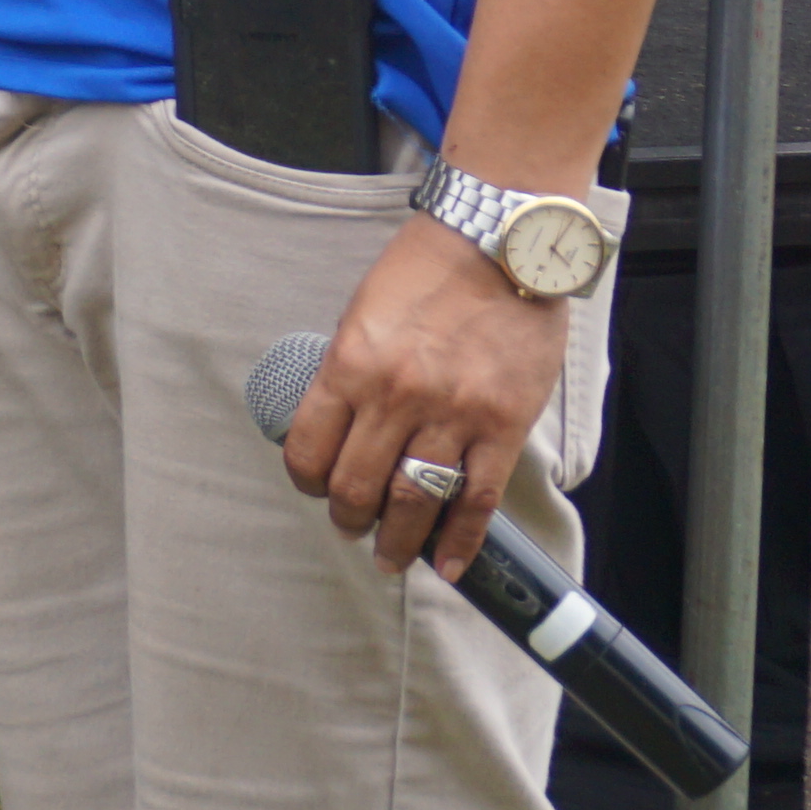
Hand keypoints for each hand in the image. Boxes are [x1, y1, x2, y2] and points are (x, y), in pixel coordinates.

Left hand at [280, 211, 568, 583]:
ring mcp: (451, 416)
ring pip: (414, 501)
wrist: (498, 244)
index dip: (307, 481)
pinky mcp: (502, 427)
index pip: (309, 448)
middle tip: (351, 528)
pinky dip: (460, 540)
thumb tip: (340, 421)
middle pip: (357, 485)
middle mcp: (395, 397)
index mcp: (350, 365)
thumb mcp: (363, 312)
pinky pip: (477, 499)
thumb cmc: (426, 270)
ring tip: (391, 556)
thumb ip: (351, 370)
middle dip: (348, 517)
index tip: (315, 489)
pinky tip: (447, 565)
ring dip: (398, 539)